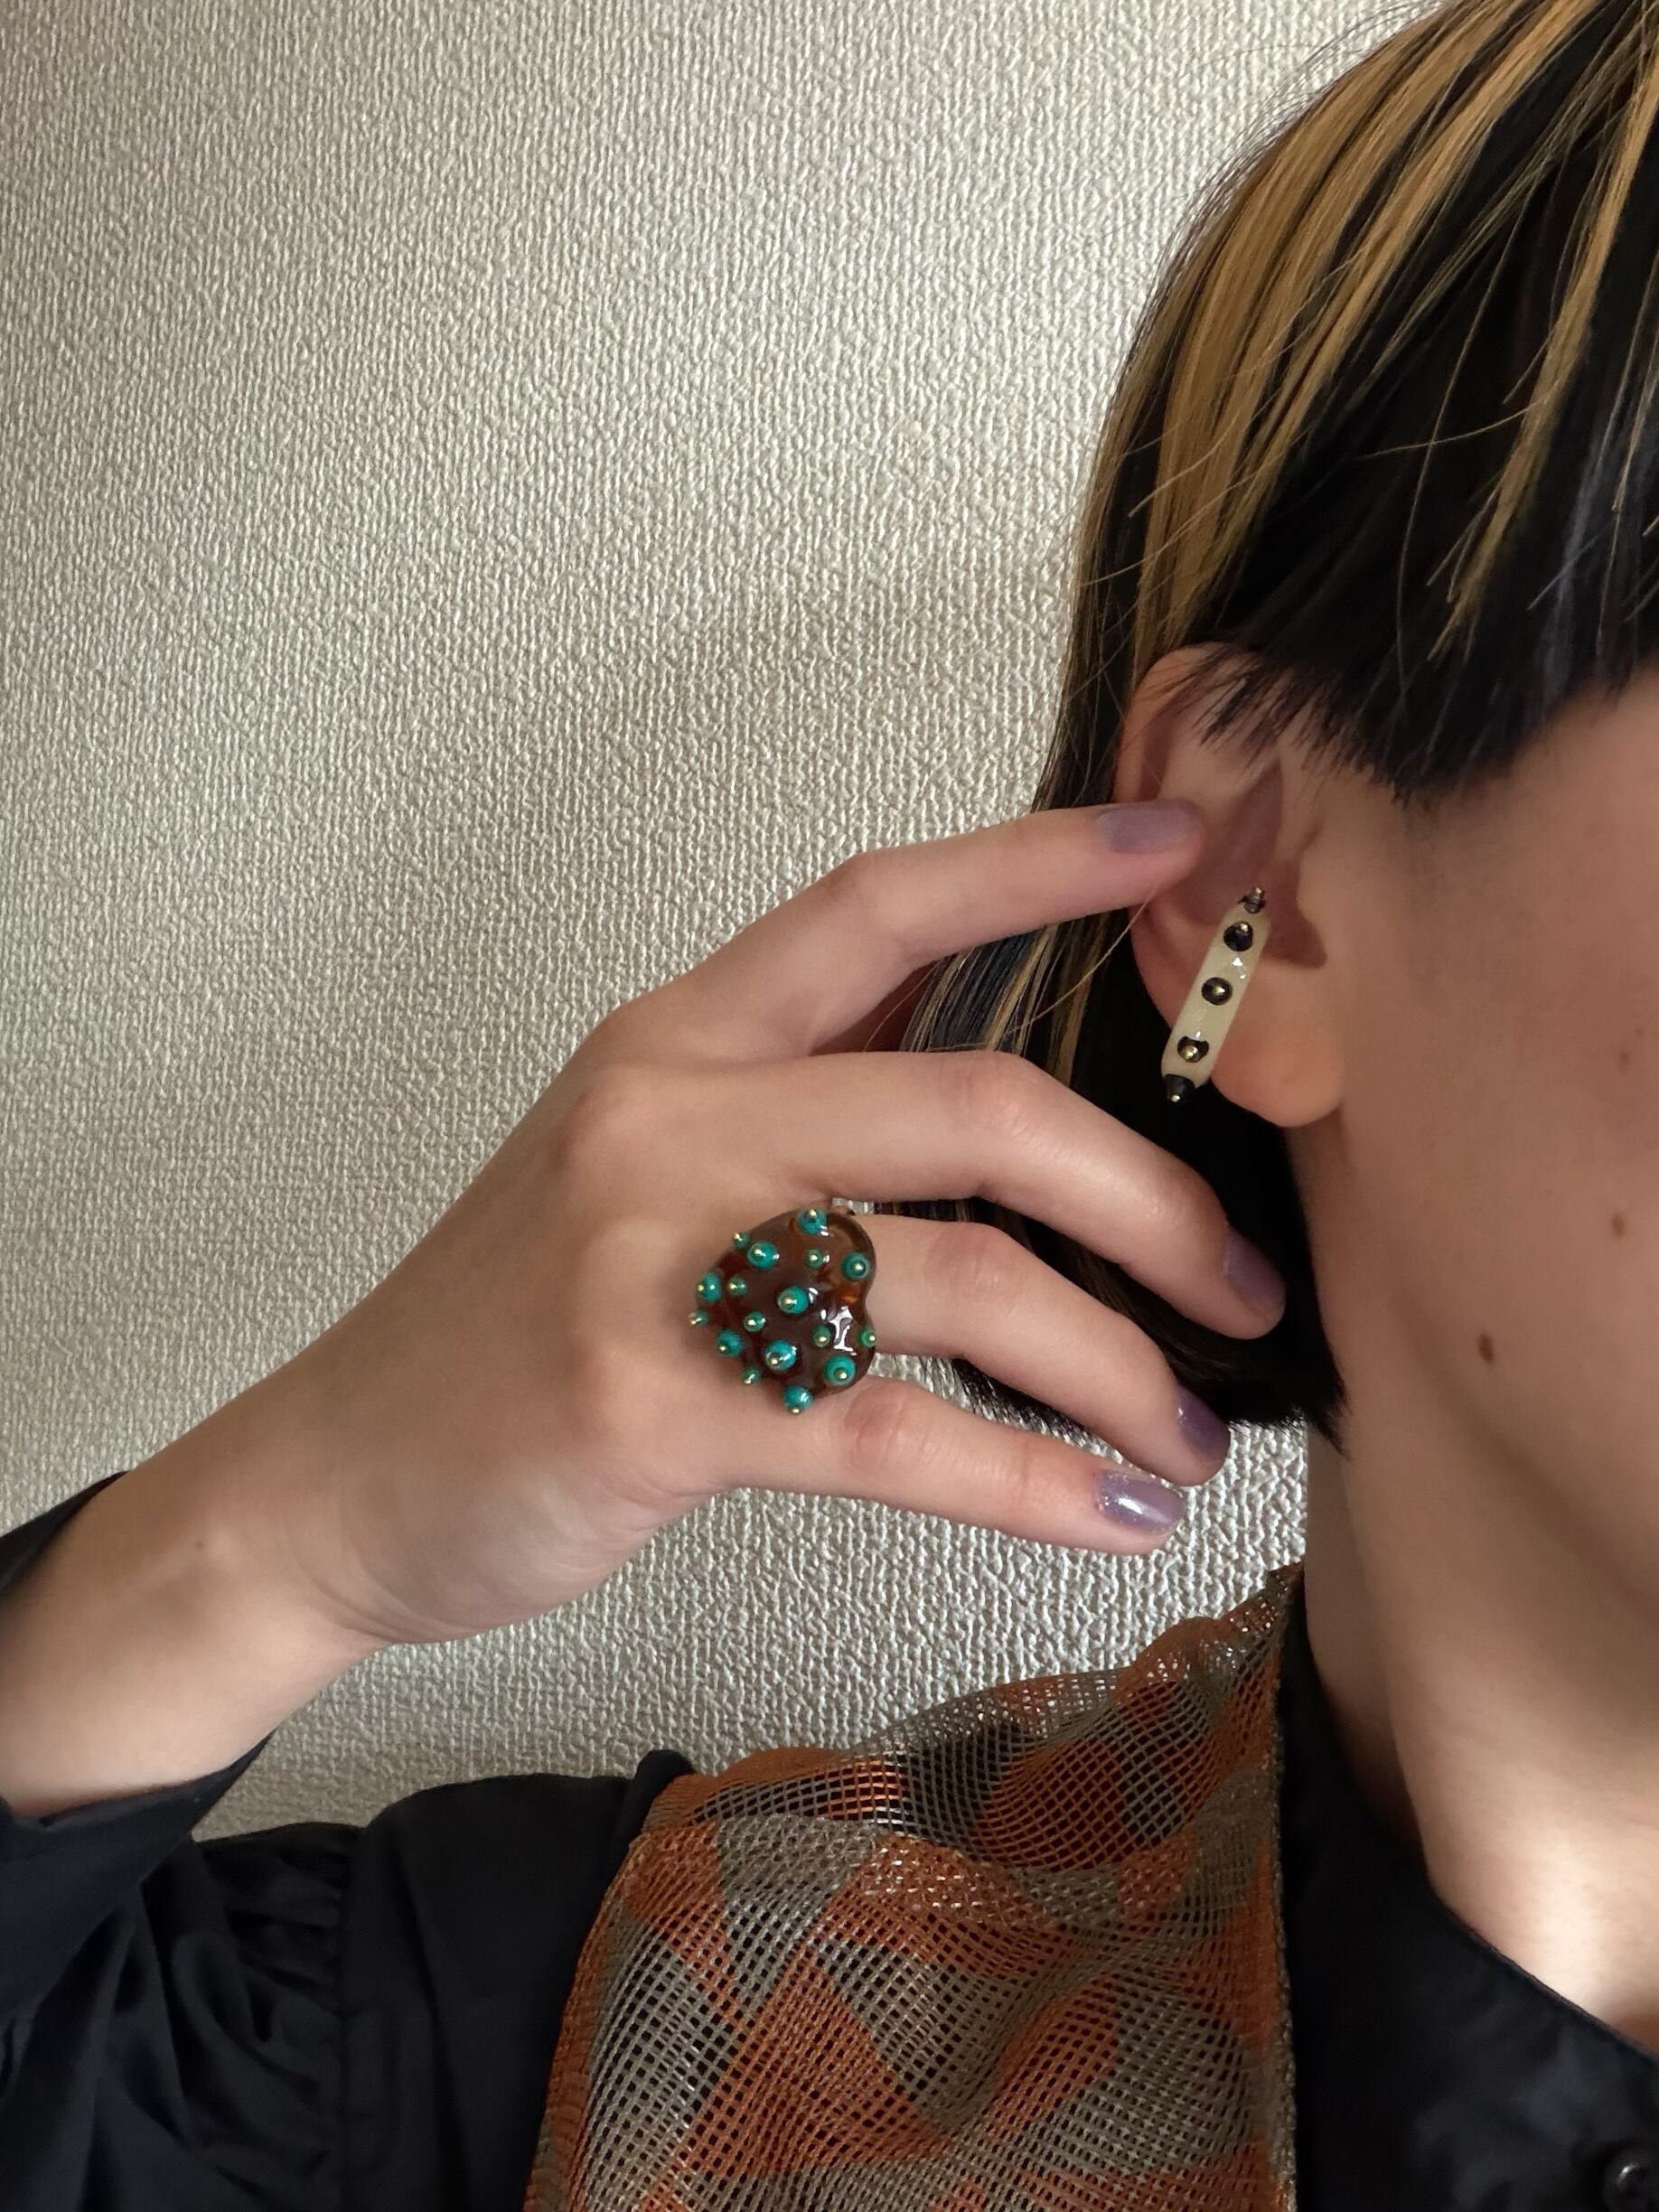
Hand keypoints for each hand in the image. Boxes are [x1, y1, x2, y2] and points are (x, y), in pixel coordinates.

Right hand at [237, 798, 1284, 1650]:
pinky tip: (1107, 1523)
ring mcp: (656, 1258)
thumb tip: (1004, 1102)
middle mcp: (673, 1118)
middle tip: (1248, 1285)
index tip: (1178, 846)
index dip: (1036, 862)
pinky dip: (1032, 1487)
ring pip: (963, 1278)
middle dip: (1150, 1197)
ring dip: (1116, 1364)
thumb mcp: (637, 1165)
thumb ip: (797, 1106)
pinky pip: (895, 1435)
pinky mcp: (651, 1405)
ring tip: (1189, 1438)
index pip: (877, 906)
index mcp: (679, 1041)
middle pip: (978, 1101)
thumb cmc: (517, 1320)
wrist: (336, 1475)